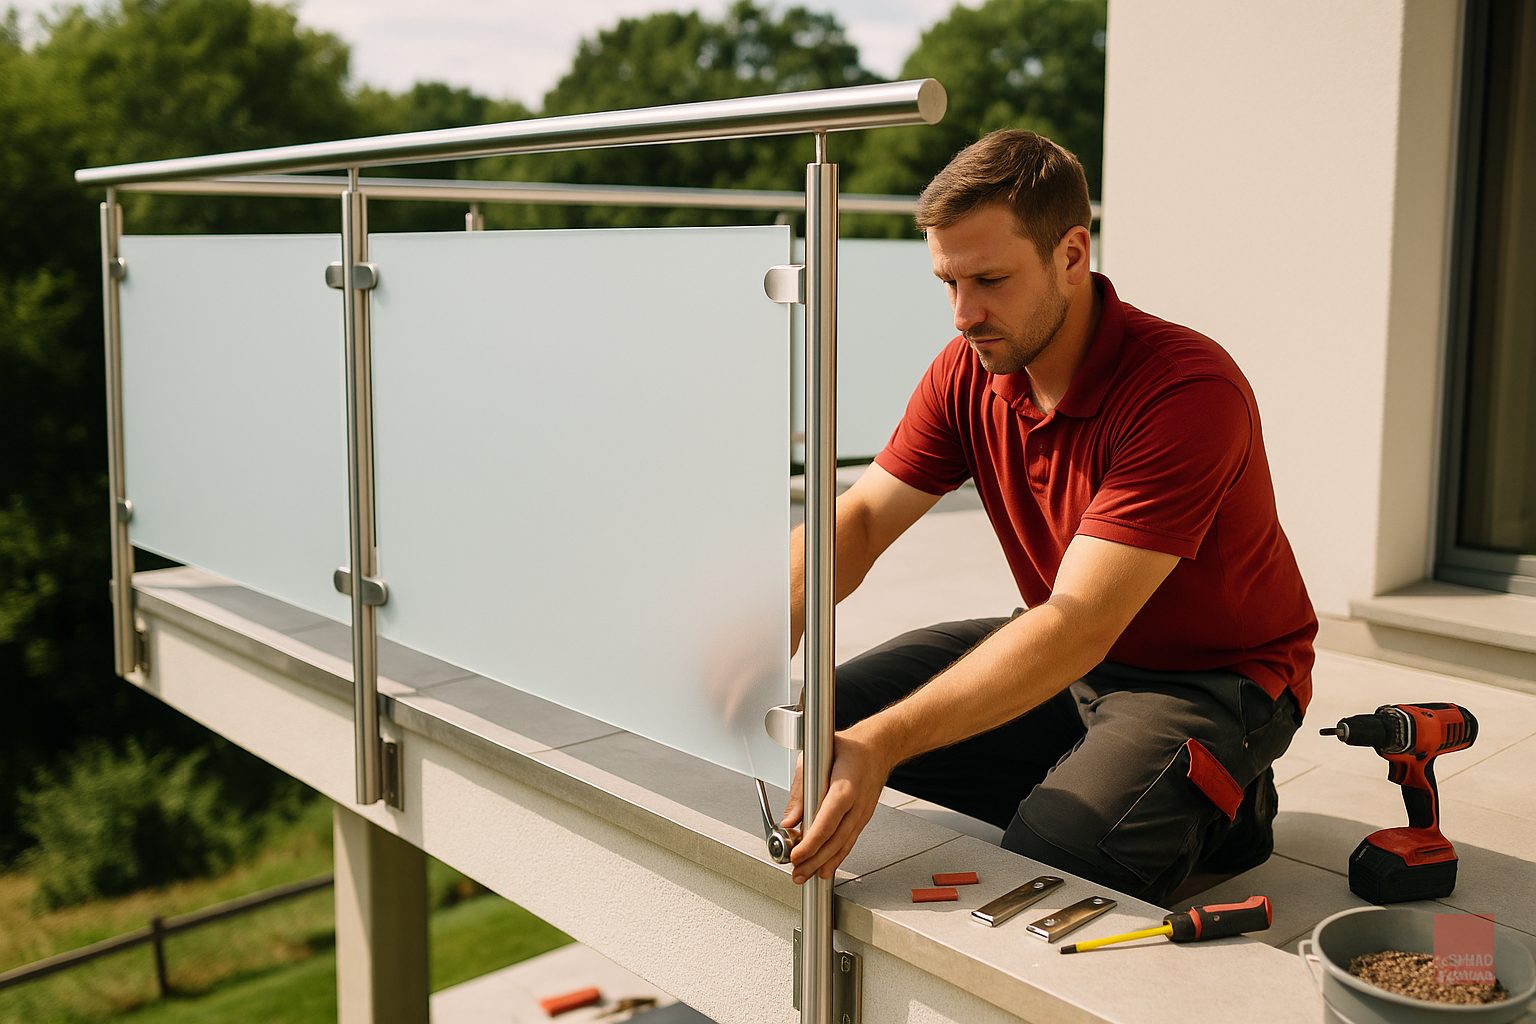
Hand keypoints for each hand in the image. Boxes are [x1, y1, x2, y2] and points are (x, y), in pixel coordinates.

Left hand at [779, 725, 893, 883]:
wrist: (877, 748)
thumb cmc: (845, 748)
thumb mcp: (813, 759)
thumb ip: (799, 790)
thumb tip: (789, 820)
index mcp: (845, 786)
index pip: (827, 821)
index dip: (811, 842)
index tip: (796, 854)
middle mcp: (857, 803)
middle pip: (835, 839)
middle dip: (814, 859)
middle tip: (796, 872)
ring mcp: (863, 813)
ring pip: (843, 845)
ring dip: (824, 863)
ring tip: (806, 875)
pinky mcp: (863, 818)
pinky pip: (849, 841)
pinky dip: (837, 857)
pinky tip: (825, 868)